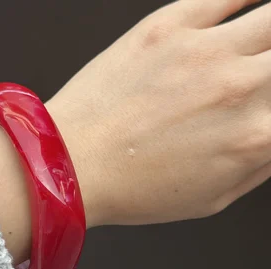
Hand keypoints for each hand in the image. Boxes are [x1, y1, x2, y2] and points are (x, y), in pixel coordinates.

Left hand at [47, 0, 270, 225]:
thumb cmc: (130, 190)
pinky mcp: (169, 27)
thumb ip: (258, 165)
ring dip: (270, 30)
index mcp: (255, 138)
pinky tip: (250, 6)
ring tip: (261, 42)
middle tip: (264, 72)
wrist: (70, 166)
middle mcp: (241, 89)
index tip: (268, 105)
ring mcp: (205, 52)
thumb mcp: (208, 198)